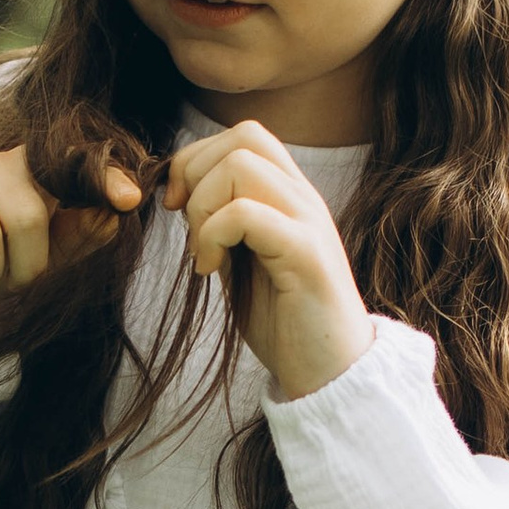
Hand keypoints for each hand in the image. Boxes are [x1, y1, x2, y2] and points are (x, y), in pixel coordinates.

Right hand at [0, 144, 142, 327]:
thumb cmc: (0, 259)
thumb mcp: (47, 254)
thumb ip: (82, 234)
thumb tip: (113, 215)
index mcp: (32, 172)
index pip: (71, 165)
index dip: (102, 179)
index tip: (129, 199)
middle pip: (28, 216)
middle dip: (24, 265)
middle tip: (9, 274)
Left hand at [162, 122, 374, 402]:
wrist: (330, 373)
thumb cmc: (285, 321)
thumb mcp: (244, 260)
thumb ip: (223, 224)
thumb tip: (181, 195)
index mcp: (290, 198)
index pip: (245, 136)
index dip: (198, 159)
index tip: (177, 206)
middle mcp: (304, 200)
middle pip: (245, 136)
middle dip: (196, 172)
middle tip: (185, 224)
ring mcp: (309, 223)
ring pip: (243, 164)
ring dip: (203, 206)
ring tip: (202, 252)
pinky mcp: (306, 255)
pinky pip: (248, 213)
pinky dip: (213, 235)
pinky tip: (211, 271)